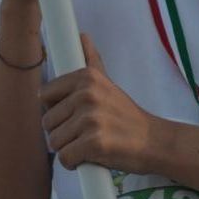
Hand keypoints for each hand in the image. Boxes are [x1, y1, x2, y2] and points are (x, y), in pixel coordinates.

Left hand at [39, 33, 156, 173]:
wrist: (154, 141)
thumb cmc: (126, 116)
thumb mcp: (108, 84)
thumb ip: (91, 60)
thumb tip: (82, 36)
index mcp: (87, 77)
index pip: (44, 95)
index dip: (56, 109)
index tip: (74, 114)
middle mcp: (87, 94)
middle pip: (47, 122)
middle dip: (63, 133)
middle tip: (86, 132)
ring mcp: (91, 118)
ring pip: (54, 141)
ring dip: (69, 149)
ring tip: (91, 143)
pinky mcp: (94, 143)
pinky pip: (65, 158)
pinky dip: (75, 163)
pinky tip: (92, 156)